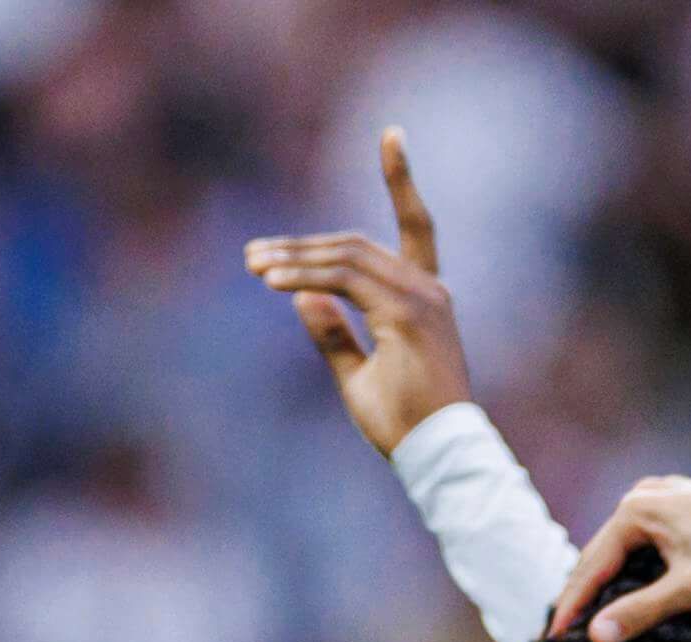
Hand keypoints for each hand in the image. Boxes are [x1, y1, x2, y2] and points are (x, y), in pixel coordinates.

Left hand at [246, 129, 469, 456]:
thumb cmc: (406, 427)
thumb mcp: (359, 374)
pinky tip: (272, 281)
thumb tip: (302, 296)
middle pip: (354, 244)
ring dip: (293, 258)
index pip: (415, 226)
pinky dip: (304, 276)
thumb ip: (333, 333)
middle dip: (300, 246)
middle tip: (252, 257)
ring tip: (253, 266)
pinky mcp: (408, 314)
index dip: (402, 179)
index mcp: (425, 299)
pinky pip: (343, 280)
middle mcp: (429, 289)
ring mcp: (422, 299)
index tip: (391, 133)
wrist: (439, 459)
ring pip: (345, 256)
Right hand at [549, 478, 690, 641]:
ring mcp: (664, 493)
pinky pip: (644, 536)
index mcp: (637, 510)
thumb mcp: (690, 590)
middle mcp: (644, 494)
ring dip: (607, 575)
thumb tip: (595, 636)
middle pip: (603, 551)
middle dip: (584, 590)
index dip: (571, 604)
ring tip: (587, 611)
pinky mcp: (682, 501)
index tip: (554, 637)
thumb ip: (641, 612)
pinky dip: (631, 560)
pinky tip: (626, 582)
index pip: (590, 565)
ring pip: (623, 543)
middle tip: (563, 629)